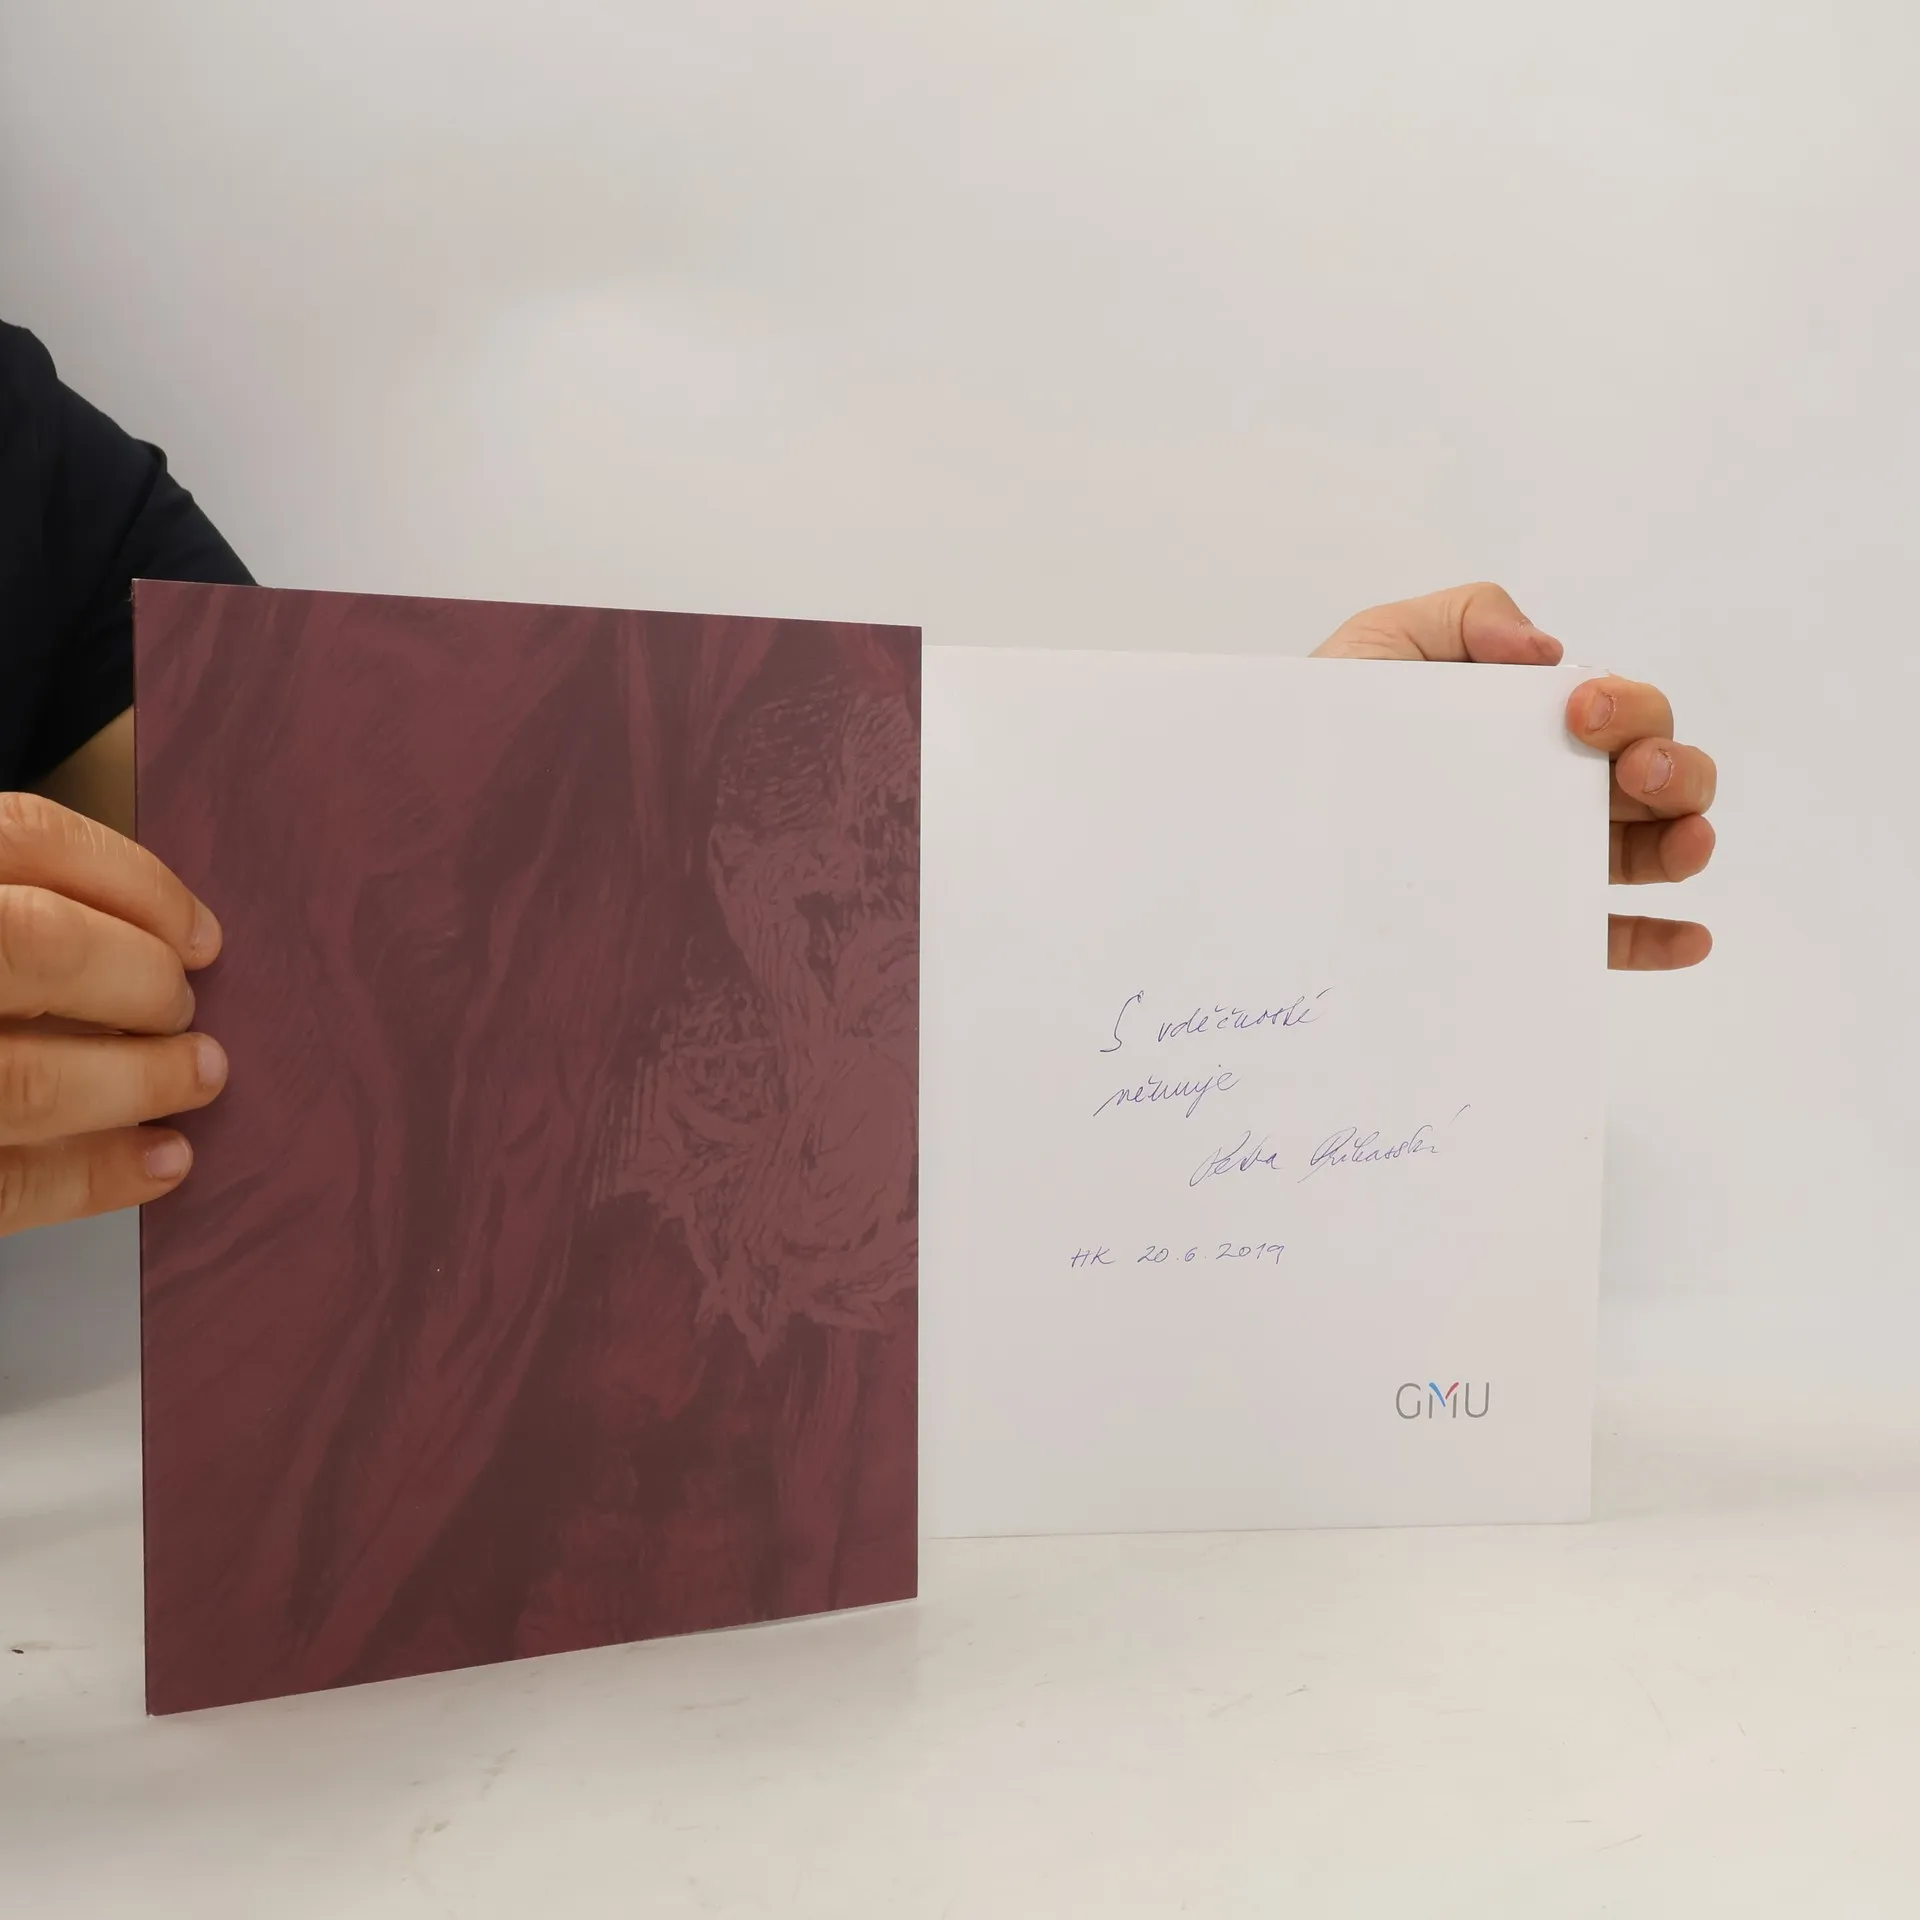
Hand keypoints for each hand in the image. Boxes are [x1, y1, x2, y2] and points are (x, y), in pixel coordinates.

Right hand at [0, 794, 227, 1235]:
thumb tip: (138, 929)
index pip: (24, 838)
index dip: (133, 882)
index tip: (197, 931)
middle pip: (37, 947)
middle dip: (139, 980)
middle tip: (182, 1008)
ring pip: (26, 1079)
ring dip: (138, 1080)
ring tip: (196, 1076)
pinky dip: (92, 1178)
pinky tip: (160, 1163)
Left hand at [1313, 582, 1714, 970]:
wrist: (1260, 810)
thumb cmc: (1321, 725)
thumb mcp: (1379, 645)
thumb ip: (1465, 616)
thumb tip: (1549, 653)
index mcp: (1532, 725)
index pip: (1617, 711)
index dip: (1626, 705)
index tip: (1580, 711)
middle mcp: (1551, 789)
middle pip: (1655, 774)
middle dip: (1673, 766)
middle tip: (1632, 772)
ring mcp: (1542, 858)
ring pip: (1648, 851)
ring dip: (1685, 841)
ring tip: (1685, 843)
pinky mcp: (1526, 925)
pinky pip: (1602, 939)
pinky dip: (1656, 938)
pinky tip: (1688, 937)